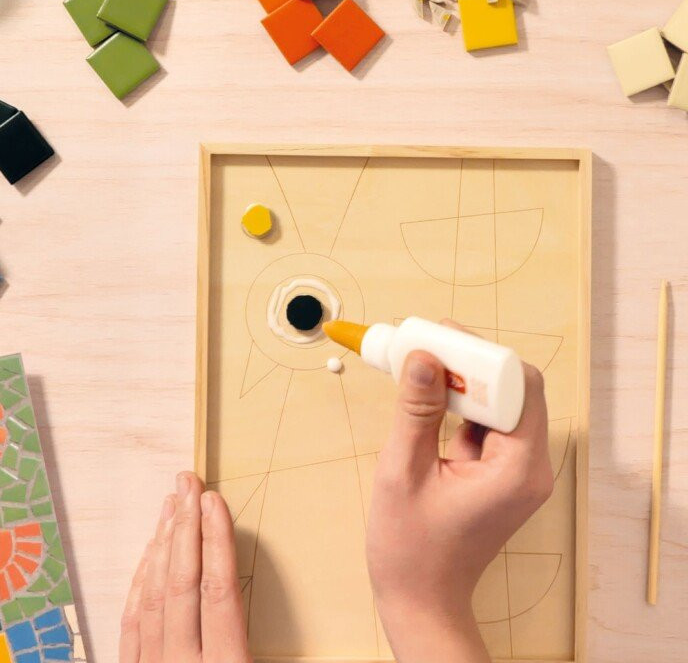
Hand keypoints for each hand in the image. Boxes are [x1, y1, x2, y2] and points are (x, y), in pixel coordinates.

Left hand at [120, 472, 251, 662]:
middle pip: (183, 584)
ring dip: (163, 544)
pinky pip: (132, 622)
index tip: (213, 501)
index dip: (216, 541)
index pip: (219, 592)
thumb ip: (265, 642)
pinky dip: (142, 582)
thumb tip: (303, 608)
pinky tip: (151, 552)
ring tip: (171, 504)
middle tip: (188, 484)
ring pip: (155, 597)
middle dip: (186, 526)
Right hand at [367, 324, 553, 662]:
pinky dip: (459, 402)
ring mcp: (518, 470)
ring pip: (499, 401)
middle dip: (468, 362)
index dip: (480, 354)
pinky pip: (486, 421)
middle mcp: (529, 466)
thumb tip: (424, 357)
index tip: (439, 335)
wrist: (420, 598)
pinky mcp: (501, 471)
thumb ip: (417, 409)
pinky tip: (427, 393)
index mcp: (517, 469)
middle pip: (513, 389)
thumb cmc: (411, 548)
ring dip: (461, 379)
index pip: (519, 387)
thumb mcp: (404, 470)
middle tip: (423, 343)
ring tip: (419, 362)